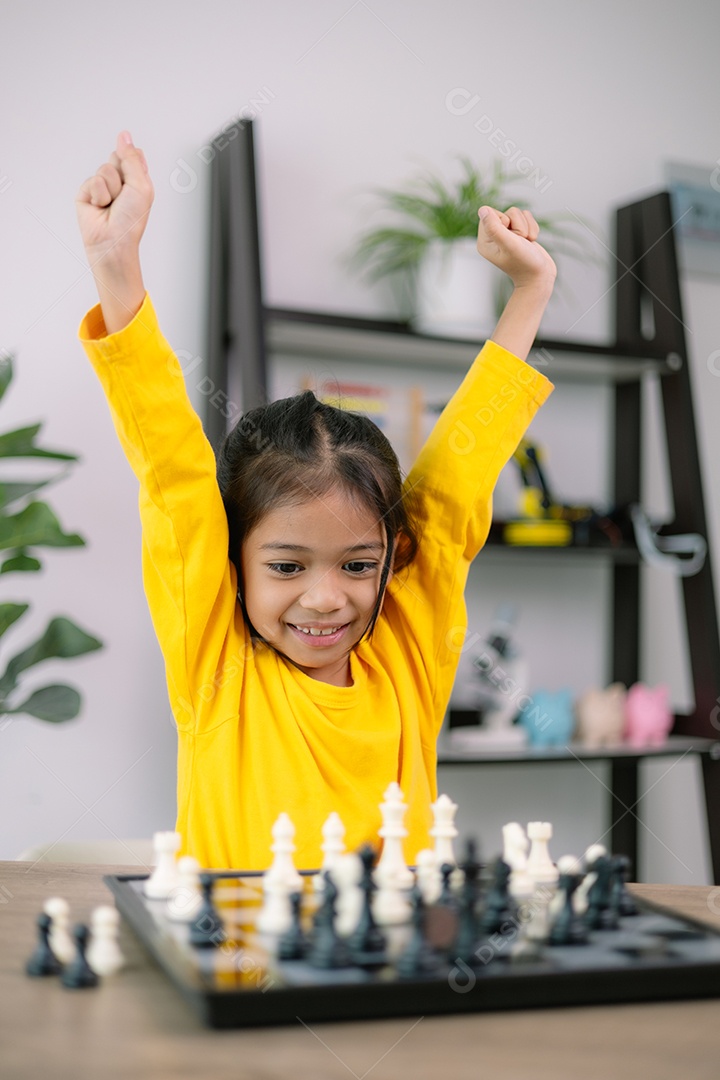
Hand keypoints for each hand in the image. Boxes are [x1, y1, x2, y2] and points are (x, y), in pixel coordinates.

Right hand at [76, 131, 153, 267]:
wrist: (113, 241)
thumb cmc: (131, 221)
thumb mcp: (141, 186)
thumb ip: (132, 158)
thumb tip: (124, 135)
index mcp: (136, 178)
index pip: (132, 154)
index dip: (133, 163)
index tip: (135, 180)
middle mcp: (119, 181)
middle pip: (116, 157)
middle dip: (122, 176)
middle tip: (124, 196)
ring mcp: (102, 186)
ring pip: (105, 169)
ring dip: (111, 189)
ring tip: (112, 205)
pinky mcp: (86, 192)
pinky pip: (92, 181)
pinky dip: (99, 195)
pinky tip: (100, 208)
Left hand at [476, 206, 555, 290]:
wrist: (541, 276)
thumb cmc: (524, 263)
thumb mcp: (508, 244)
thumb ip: (494, 227)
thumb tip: (482, 209)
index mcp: (485, 241)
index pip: (489, 214)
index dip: (504, 221)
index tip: (509, 237)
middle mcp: (493, 238)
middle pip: (506, 212)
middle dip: (518, 225)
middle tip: (520, 242)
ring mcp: (507, 235)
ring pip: (518, 214)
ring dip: (527, 227)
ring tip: (526, 243)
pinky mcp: (519, 233)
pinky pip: (526, 217)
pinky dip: (532, 228)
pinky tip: (531, 242)